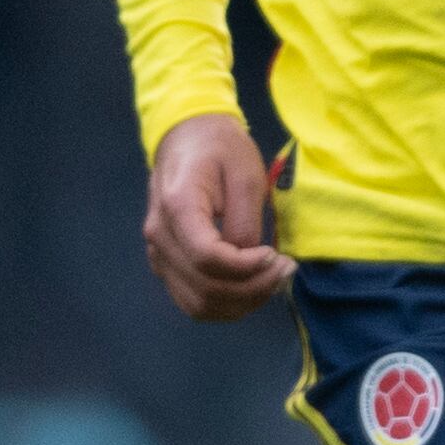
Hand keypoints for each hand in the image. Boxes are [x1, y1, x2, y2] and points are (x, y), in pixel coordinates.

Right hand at [143, 111, 292, 321]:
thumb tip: (250, 261)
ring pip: (198, 304)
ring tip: (273, 281)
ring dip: (241, 303)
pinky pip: (193, 301)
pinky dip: (226, 305)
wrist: (188, 139)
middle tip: (286, 269)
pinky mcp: (165, 265)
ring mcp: (158, 253)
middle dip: (253, 288)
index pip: (207, 257)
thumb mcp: (245, 173)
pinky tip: (253, 288)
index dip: (245, 267)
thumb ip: (245, 220)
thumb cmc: (220, 149)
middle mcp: (159, 235)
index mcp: (177, 205)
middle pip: (204, 287)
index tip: (274, 254)